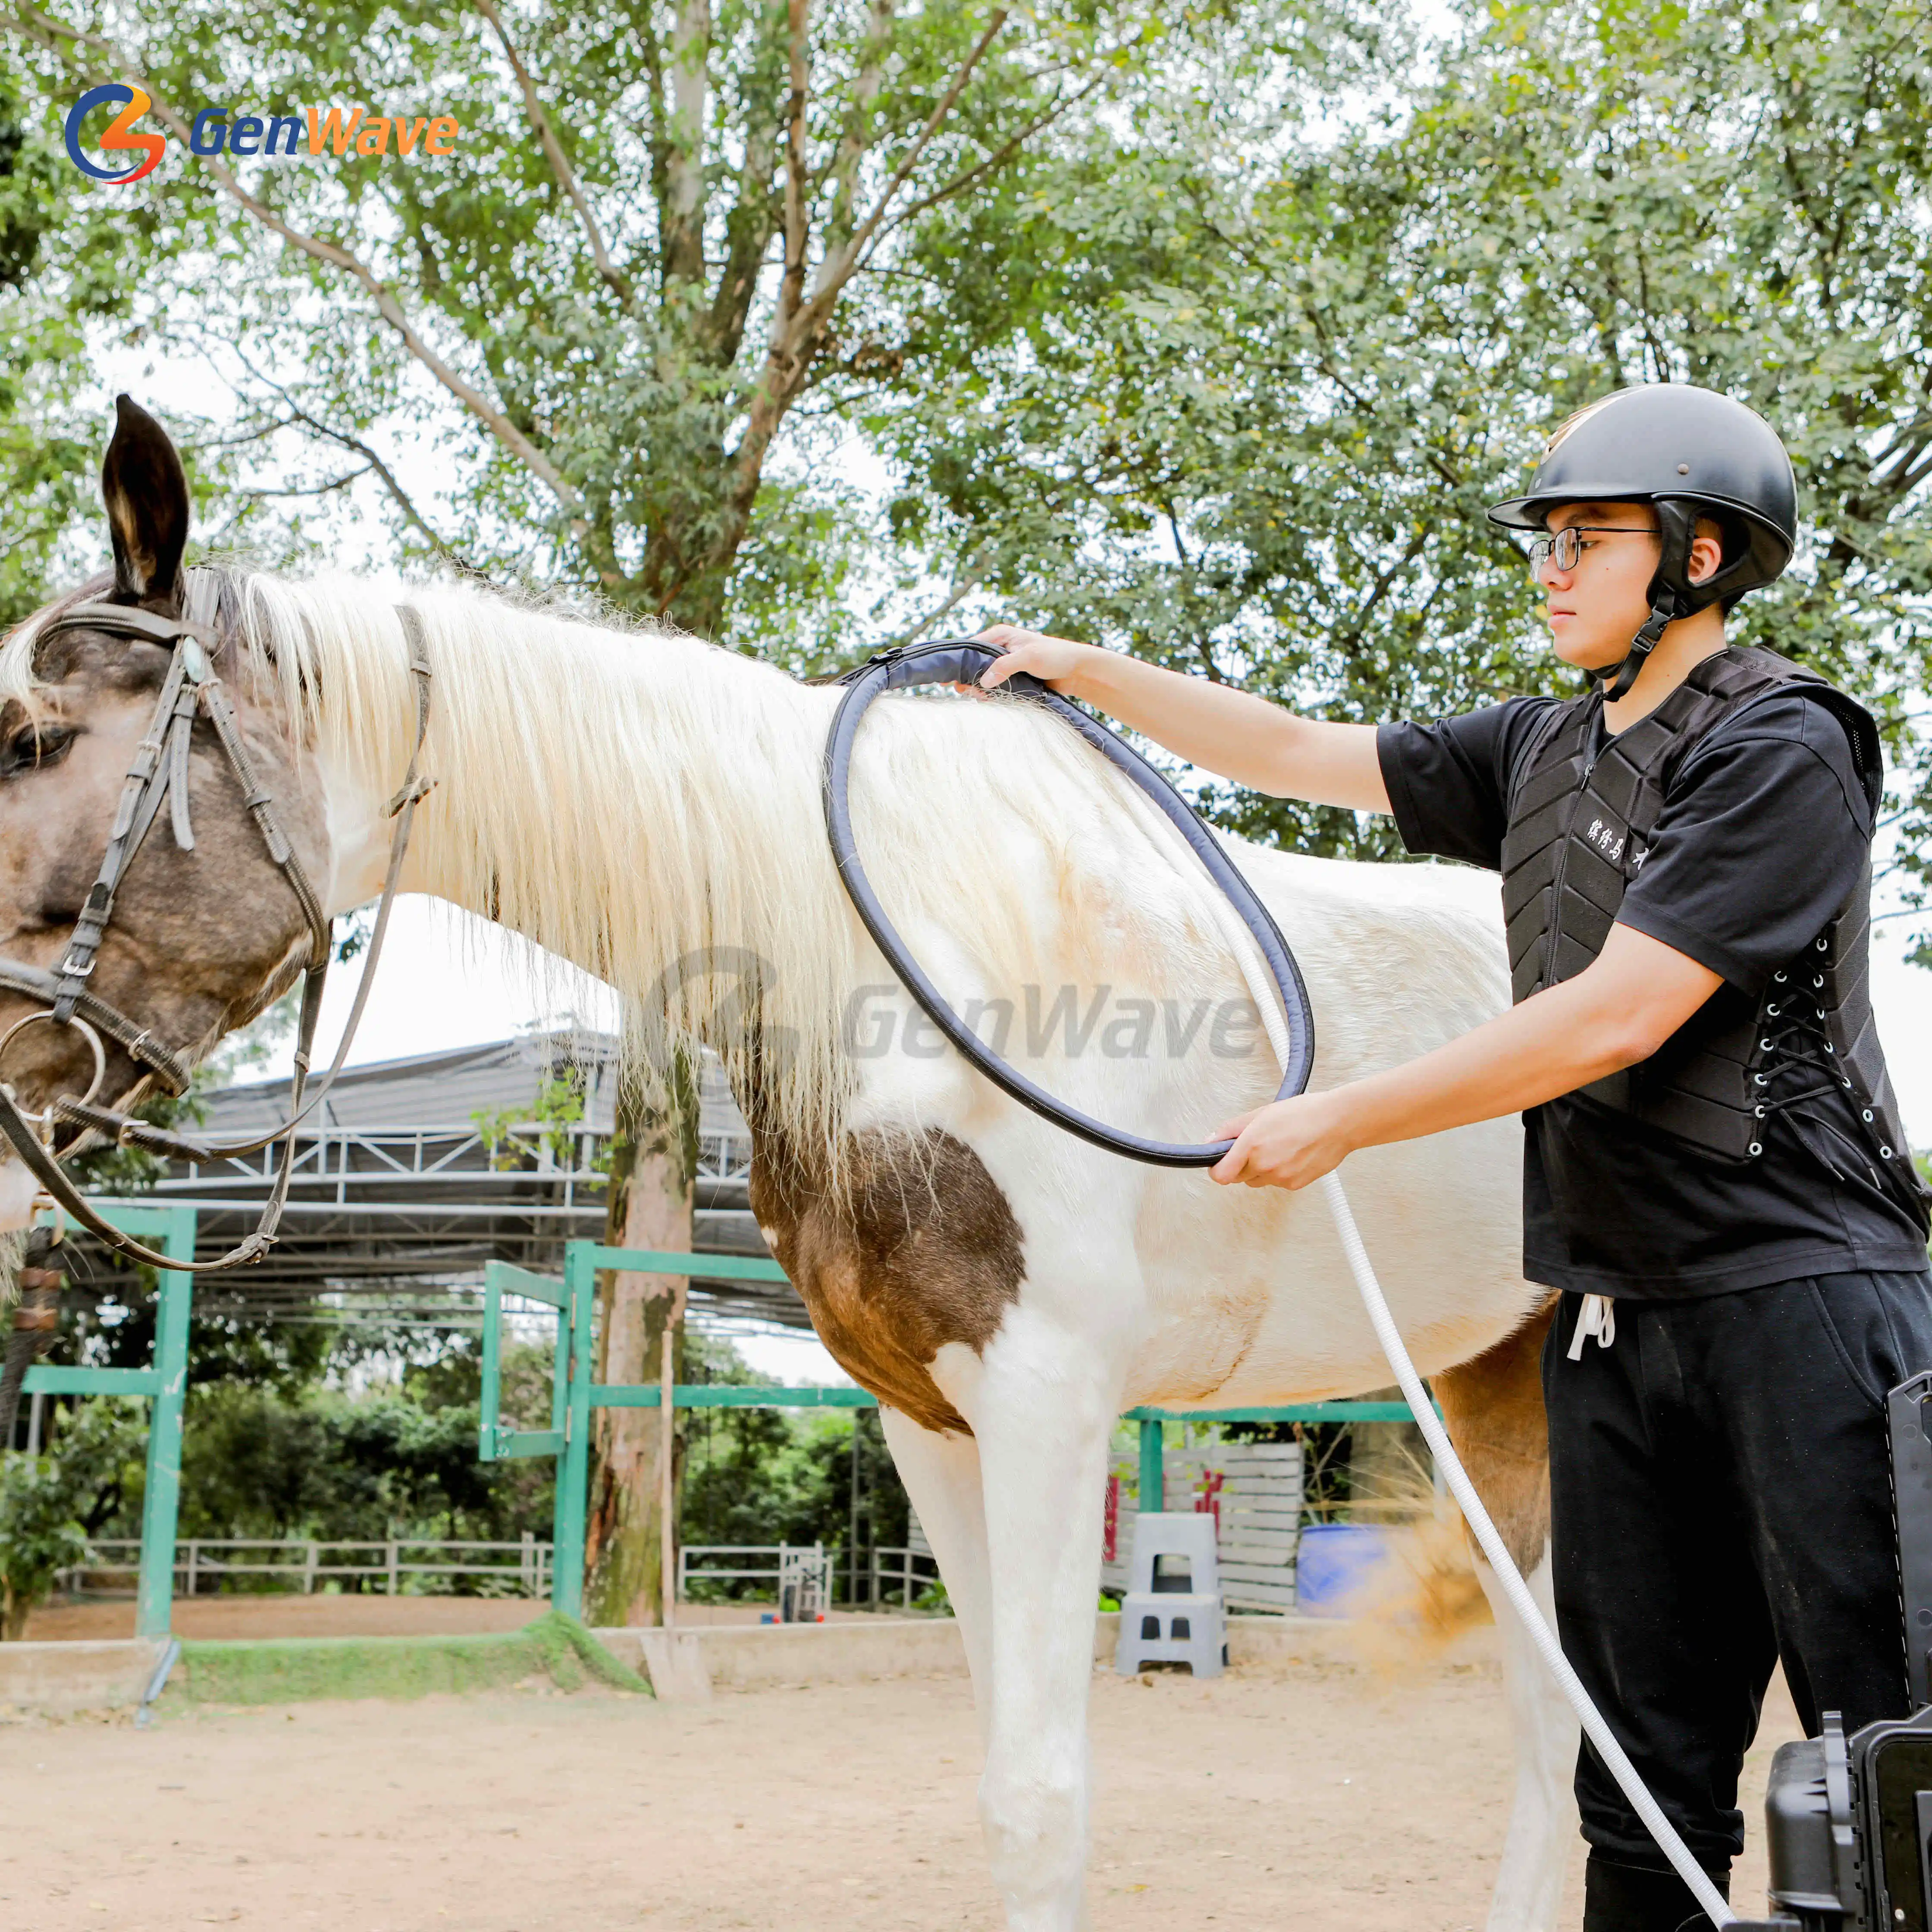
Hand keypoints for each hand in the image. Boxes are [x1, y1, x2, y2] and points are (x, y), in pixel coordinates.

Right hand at [972, 625, 1093, 694]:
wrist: (1076, 671)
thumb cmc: (1056, 656)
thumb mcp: (1029, 657)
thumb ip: (1005, 666)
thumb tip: (983, 681)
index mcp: (1000, 635)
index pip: (971, 646)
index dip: (960, 662)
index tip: (954, 679)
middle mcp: (1000, 647)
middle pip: (974, 663)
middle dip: (970, 678)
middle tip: (969, 693)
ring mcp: (1005, 662)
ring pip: (983, 676)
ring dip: (979, 688)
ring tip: (980, 698)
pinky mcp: (1012, 676)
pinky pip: (995, 685)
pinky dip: (991, 692)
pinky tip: (989, 700)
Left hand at [1209, 1091, 1355, 1189]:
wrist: (1338, 1123)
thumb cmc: (1305, 1113)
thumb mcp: (1261, 1112)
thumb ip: (1232, 1129)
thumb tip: (1212, 1140)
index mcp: (1252, 1144)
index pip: (1221, 1174)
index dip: (1217, 1169)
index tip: (1218, 1163)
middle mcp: (1265, 1164)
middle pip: (1238, 1177)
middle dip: (1242, 1164)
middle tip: (1256, 1146)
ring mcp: (1280, 1177)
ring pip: (1258, 1180)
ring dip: (1261, 1169)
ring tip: (1279, 1148)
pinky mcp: (1294, 1185)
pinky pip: (1277, 1183)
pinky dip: (1280, 1172)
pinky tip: (1292, 1155)